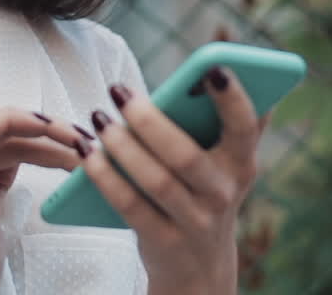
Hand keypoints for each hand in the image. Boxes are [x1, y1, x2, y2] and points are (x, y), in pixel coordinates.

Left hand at [81, 67, 267, 294]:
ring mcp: (194, 222)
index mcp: (242, 164)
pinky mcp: (163, 242)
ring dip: (120, 146)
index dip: (232, 98)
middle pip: (185, 155)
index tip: (212, 68)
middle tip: (118, 90)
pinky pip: (129, 206)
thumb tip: (227, 66)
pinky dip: (104, 176)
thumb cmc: (205, 193)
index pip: (244, 127)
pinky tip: (86, 152)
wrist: (198, 267)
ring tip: (98, 117)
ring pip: (154, 181)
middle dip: (149, 120)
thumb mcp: (228, 163)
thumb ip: (231, 121)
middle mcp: (223, 194)